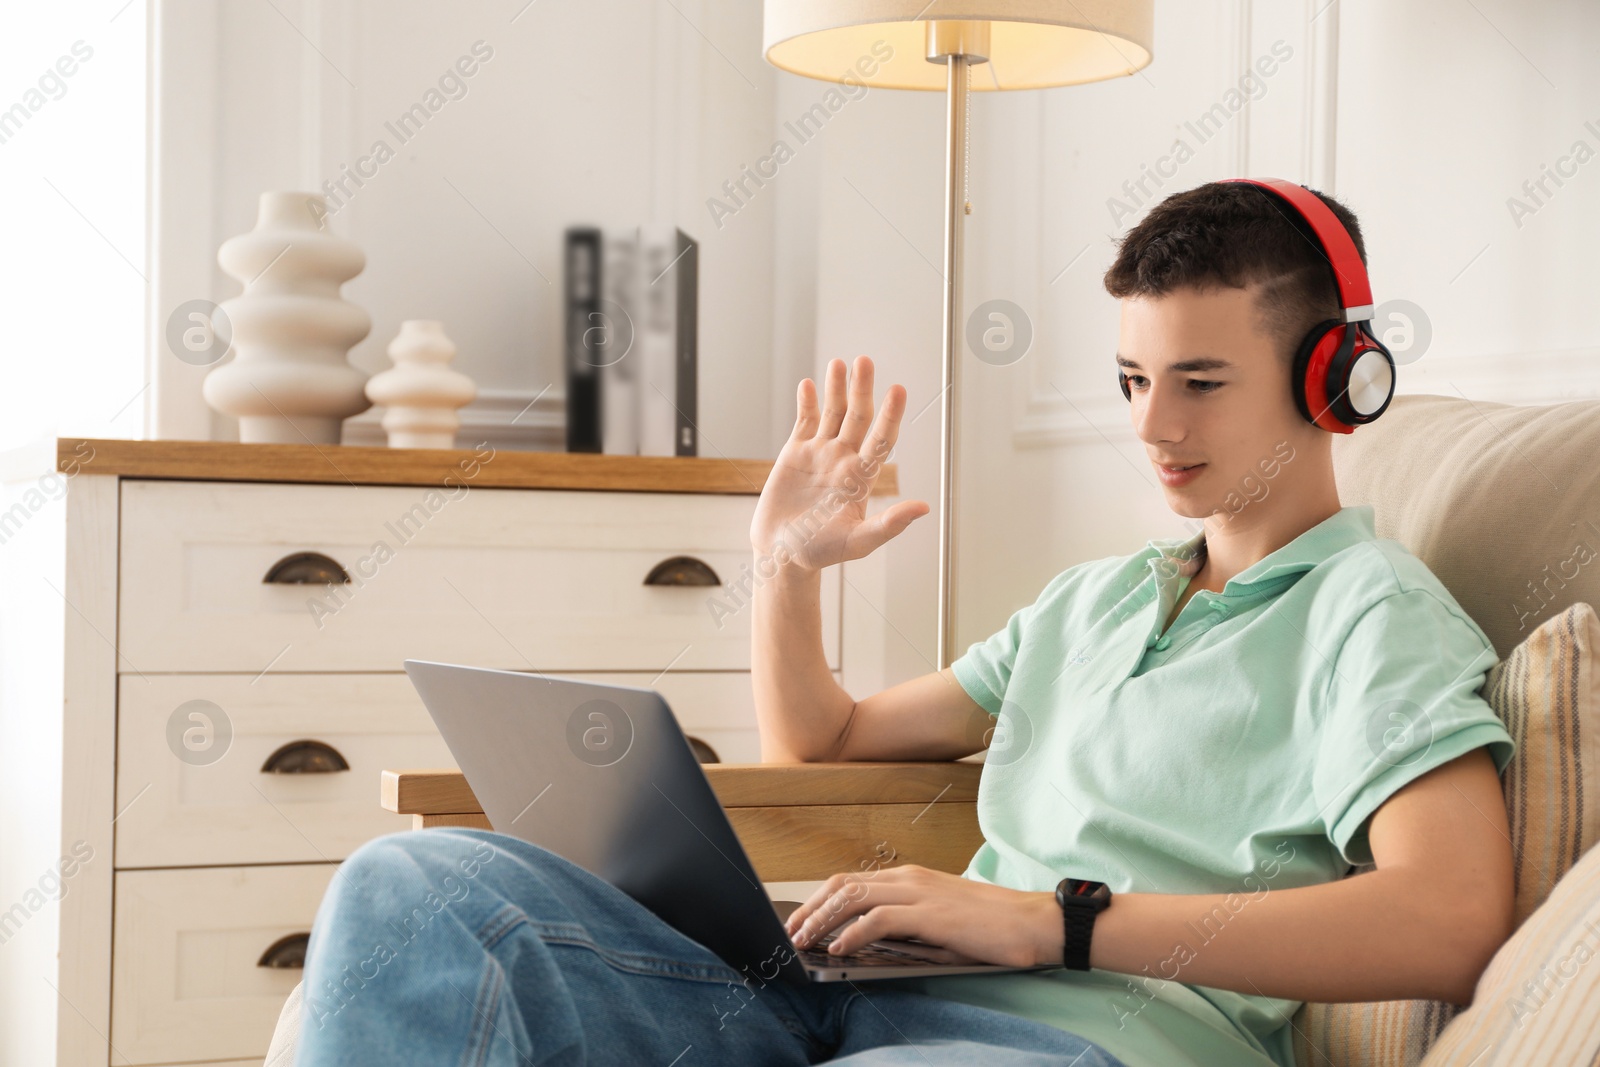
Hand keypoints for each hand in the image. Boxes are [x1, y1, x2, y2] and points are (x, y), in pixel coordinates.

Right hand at [750, 355, 929, 572]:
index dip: (890, 414)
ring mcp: (820, 454)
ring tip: (840, 363)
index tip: (898, 390)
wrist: (782, 554)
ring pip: (832, 413)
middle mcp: (844, 460)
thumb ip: (889, 525)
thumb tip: (923, 508)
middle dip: (862, 389)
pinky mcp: (795, 454)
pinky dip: (806, 403)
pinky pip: (804, 422)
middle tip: (865, 362)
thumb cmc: (820, 552)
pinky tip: (809, 384)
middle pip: (858, 417)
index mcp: (861, 477)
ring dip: (836, 389)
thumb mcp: (857, 542)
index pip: (882, 438)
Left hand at [782, 863, 1061, 968]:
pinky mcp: (929, 913)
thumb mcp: (940, 922)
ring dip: (822, 920)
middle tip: (791, 933)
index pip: (851, 881)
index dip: (820, 899)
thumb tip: (870, 942)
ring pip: (853, 897)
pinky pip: (878, 919)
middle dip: (811, 908)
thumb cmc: (991, 927)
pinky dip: (852, 933)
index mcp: (911, 878)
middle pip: (843, 885)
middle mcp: (909, 878)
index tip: (801, 920)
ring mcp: (918, 892)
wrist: (1033, 922)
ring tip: (804, 941)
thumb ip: (906, 926)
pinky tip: (839, 948)